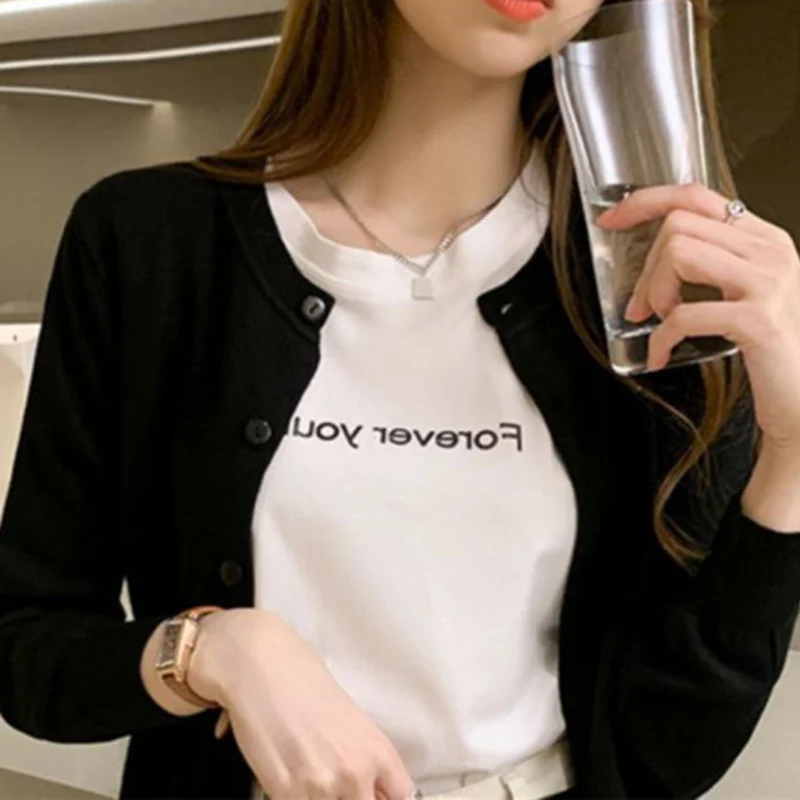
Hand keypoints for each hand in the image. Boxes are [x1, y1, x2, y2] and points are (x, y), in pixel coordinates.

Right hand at [190, 609, 414, 799]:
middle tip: (330, 777)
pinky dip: (293, 794)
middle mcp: (355, 772)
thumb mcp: (350, 717)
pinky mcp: (286, 793)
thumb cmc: (302, 679)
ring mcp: (322, 786)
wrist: (263, 666)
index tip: (372, 793)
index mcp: (377, 750)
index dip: (381, 796)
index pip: (400, 796)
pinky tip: (287, 770)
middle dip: (347, 796)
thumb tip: (368, 784)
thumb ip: (363, 757)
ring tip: (305, 768)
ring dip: (317, 796)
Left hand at [597, 184, 799, 450]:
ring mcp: (768, 283)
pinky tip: (660, 354)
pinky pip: (683, 314)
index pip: (696, 195)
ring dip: (654, 293)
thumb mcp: (745, 293)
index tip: (612, 220)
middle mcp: (770, 251)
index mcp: (764, 239)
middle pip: (678, 226)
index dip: (646, 202)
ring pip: (678, 254)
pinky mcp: (758, 320)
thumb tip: (656, 253)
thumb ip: (713, 263)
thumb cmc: (772, 350)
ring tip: (662, 323)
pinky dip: (660, 338)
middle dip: (646, 269)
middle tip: (642, 307)